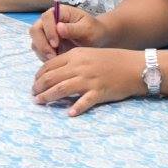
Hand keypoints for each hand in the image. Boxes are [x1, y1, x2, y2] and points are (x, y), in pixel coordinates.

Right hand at [28, 2, 106, 60]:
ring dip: (42, 52)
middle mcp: (49, 21)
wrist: (97, 40)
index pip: (46, 17)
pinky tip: (56, 62)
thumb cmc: (93, 31)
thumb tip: (59, 27)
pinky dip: (44, 57)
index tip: (56, 43)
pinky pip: (39, 51)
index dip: (48, 30)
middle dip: (42, 44)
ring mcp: (46, 33)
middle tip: (52, 56)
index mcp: (59, 12)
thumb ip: (74, 29)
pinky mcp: (46, 44)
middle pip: (35, 30)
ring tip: (55, 60)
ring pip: (35, 42)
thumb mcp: (87, 29)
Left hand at [31, 47, 145, 115]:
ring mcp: (89, 80)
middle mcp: (79, 67)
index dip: (39, 75)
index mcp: (76, 55)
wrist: (134, 66)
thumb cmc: (111, 60)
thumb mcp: (89, 54)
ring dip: (47, 97)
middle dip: (39, 87)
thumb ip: (72, 61)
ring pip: (61, 89)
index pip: (50, 65)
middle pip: (51, 78)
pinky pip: (84, 102)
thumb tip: (55, 72)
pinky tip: (69, 114)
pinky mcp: (99, 92)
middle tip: (33, 94)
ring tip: (39, 102)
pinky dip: (75, 108)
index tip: (35, 82)